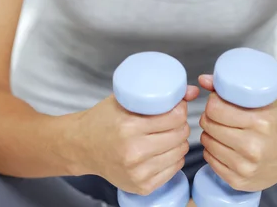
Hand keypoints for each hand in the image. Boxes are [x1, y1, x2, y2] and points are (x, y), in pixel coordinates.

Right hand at [74, 85, 198, 194]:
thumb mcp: (126, 99)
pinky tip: (164, 150)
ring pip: (180, 152)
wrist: (82, 146)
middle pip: (179, 135)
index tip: (176, 106)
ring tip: (169, 134)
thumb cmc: (104, 119)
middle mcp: (134, 151)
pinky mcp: (141, 186)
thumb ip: (159, 94)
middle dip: (181, 124)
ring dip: (179, 141)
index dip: (180, 108)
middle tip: (173, 119)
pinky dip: (174, 158)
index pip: (174, 117)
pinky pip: (173, 170)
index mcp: (129, 127)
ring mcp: (138, 172)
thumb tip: (194, 91)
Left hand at [198, 74, 276, 191]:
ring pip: (207, 143)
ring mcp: (246, 167)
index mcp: (260, 122)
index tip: (218, 101)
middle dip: (209, 116)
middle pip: (209, 125)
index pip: (215, 109)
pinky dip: (212, 150)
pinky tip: (223, 144)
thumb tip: (202, 79)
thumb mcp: (265, 97)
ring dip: (210, 133)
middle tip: (218, 114)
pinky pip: (210, 161)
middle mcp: (253, 147)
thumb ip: (232, 86)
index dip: (212, 102)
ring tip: (221, 128)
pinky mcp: (240, 182)